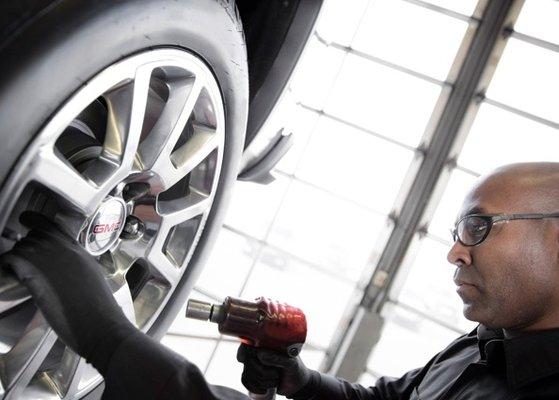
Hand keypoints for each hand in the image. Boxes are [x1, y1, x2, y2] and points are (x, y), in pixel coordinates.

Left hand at [0, 212, 136, 373]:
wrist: (98, 321)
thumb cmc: (99, 308)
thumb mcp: (92, 277)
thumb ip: (77, 266)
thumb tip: (67, 269)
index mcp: (78, 250)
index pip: (53, 225)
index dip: (37, 223)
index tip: (28, 221)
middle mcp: (63, 248)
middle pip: (34, 234)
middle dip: (25, 245)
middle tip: (22, 260)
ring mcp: (48, 256)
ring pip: (21, 246)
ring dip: (16, 258)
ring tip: (17, 273)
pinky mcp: (33, 269)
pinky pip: (8, 258)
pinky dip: (4, 266)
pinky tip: (8, 275)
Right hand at [237, 343, 311, 396]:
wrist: (297, 385)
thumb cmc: (296, 370)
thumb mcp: (291, 363)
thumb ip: (277, 358)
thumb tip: (260, 354)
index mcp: (268, 343)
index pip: (249, 341)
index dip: (243, 350)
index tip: (245, 359)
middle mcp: (259, 351)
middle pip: (248, 361)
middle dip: (262, 373)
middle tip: (275, 375)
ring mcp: (255, 362)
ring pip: (247, 373)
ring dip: (261, 382)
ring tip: (275, 381)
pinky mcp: (253, 374)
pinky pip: (245, 380)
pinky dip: (254, 388)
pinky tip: (264, 390)